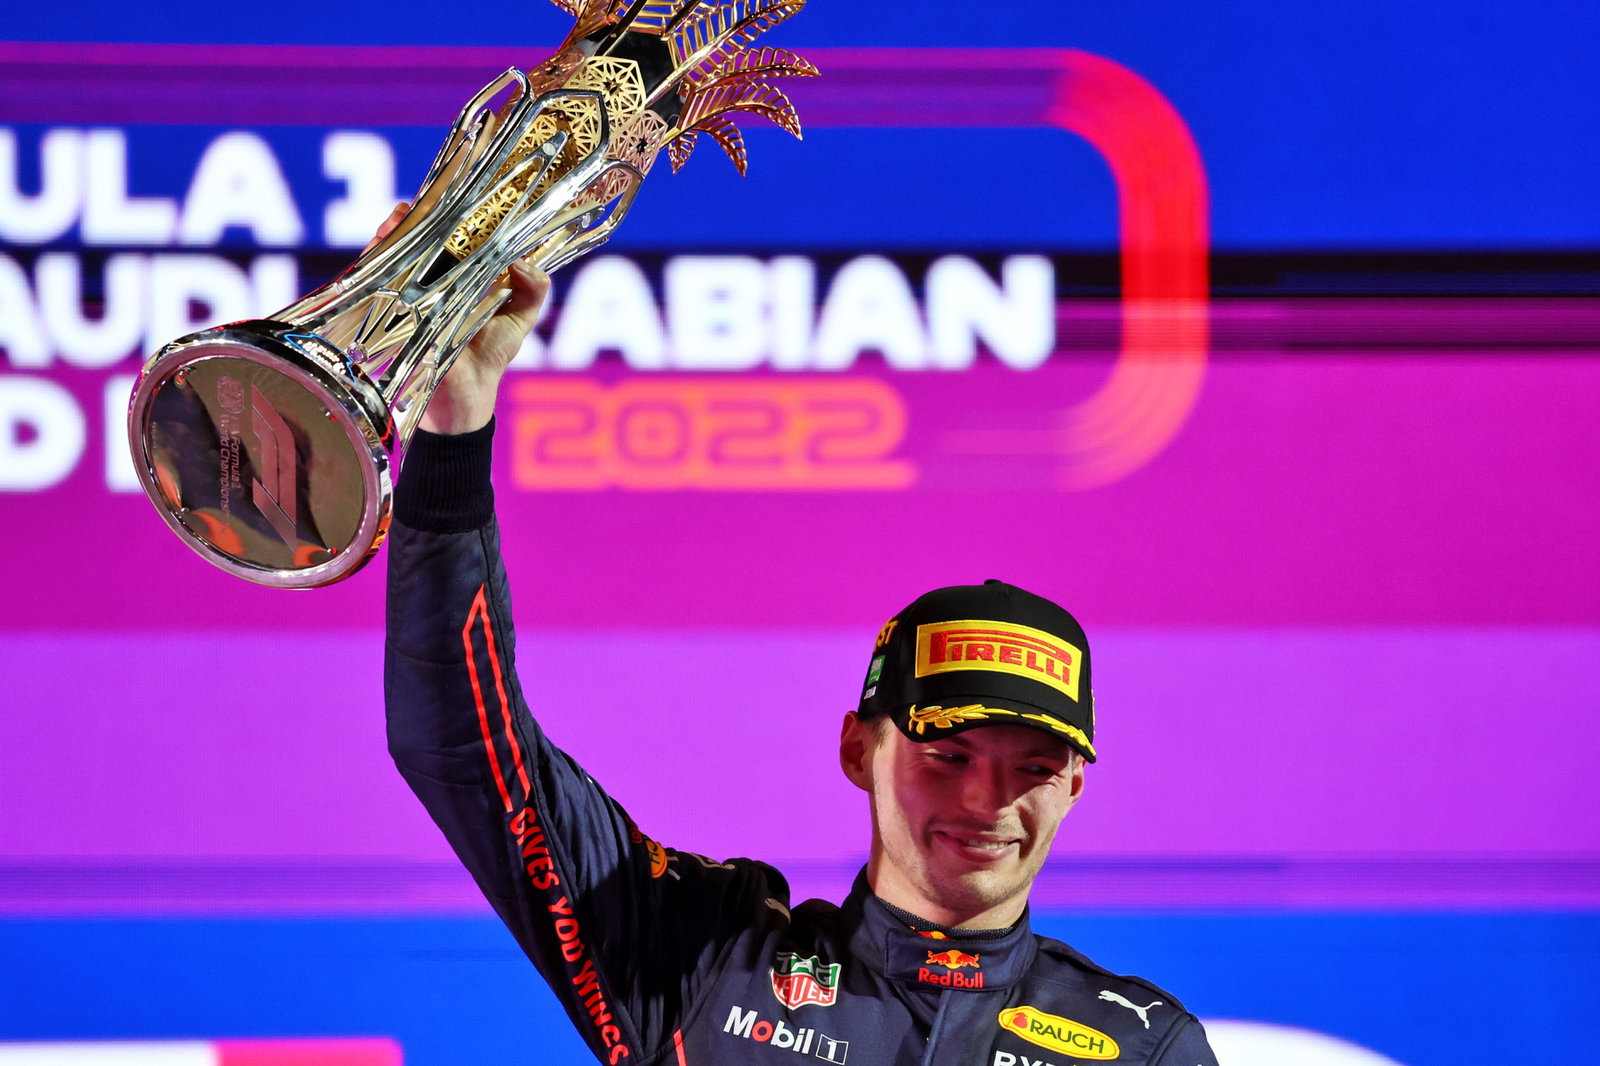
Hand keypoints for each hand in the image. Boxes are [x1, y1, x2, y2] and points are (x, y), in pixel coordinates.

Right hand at [363, 202, 552, 435]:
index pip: (457, 233)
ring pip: (396, 249)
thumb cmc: (490, 357)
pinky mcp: (388, 308)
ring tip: (399, 217)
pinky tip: (383, 239)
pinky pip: (376, 275)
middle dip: (419, 214)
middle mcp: (435, 277)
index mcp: (466, 274)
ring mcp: (409, 290)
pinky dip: (377, 254)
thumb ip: (532, 291)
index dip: (455, 210)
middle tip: (420, 203)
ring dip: (394, 229)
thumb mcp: (519, 320)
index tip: (458, 193)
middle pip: (422, 234)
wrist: (461, 401)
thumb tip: (522, 262)